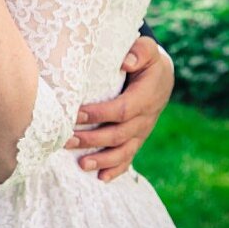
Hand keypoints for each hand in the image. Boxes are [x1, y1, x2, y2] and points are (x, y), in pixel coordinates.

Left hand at [64, 35, 174, 181]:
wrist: (161, 75)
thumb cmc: (146, 60)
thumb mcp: (147, 49)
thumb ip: (139, 52)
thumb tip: (126, 62)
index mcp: (146, 97)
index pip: (122, 110)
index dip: (99, 114)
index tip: (76, 114)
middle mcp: (145, 118)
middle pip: (118, 135)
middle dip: (92, 140)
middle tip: (67, 141)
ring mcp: (142, 131)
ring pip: (123, 151)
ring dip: (102, 160)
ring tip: (81, 165)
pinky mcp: (137, 139)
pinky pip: (128, 157)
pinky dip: (116, 170)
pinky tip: (100, 178)